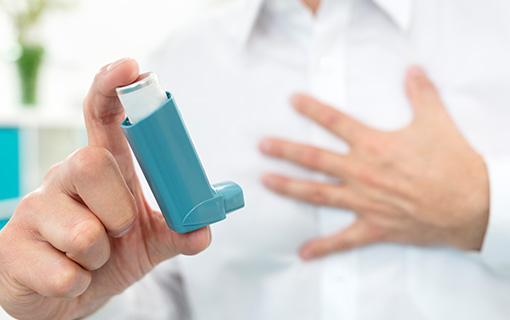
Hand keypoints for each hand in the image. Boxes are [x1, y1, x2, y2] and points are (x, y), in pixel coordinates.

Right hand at [0, 58, 210, 319]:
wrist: (65, 294)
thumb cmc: (108, 256)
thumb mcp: (149, 242)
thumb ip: (177, 232)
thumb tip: (204, 229)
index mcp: (101, 168)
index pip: (100, 116)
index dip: (112, 89)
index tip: (131, 68)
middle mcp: (64, 177)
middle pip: (91, 163)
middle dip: (118, 209)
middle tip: (119, 231)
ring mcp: (34, 208)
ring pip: (82, 230)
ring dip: (100, 256)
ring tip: (91, 259)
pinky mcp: (9, 247)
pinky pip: (62, 272)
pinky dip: (79, 283)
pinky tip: (69, 277)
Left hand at [260, 66, 489, 259]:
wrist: (473, 204)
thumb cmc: (454, 163)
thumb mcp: (436, 121)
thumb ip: (421, 93)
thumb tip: (413, 70)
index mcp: (373, 145)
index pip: (334, 122)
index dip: (311, 109)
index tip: (292, 101)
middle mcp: (362, 172)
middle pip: (314, 159)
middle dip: (285, 150)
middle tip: (262, 146)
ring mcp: (364, 201)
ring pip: (317, 193)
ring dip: (289, 187)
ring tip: (267, 181)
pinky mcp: (374, 227)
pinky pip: (343, 240)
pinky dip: (323, 248)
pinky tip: (303, 252)